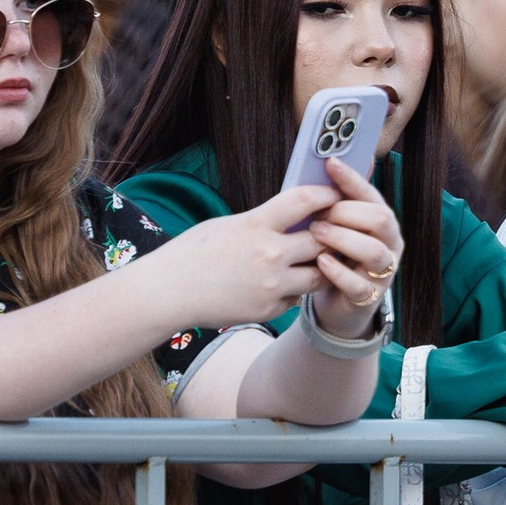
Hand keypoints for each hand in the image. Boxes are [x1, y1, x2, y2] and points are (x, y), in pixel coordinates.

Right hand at [165, 188, 340, 331]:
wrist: (169, 292)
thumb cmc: (193, 253)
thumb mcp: (228, 226)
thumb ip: (262, 222)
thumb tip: (293, 216)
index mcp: (255, 225)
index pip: (304, 201)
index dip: (326, 196)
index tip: (334, 195)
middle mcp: (269, 255)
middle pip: (323, 241)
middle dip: (332, 236)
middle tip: (336, 232)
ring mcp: (272, 286)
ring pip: (320, 275)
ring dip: (320, 267)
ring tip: (314, 261)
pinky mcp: (270, 309)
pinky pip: (297, 298)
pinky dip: (295, 291)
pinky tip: (283, 284)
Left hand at [302, 157, 404, 336]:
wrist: (337, 304)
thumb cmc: (334, 257)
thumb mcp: (336, 227)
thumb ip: (335, 201)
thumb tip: (331, 159)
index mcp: (383, 224)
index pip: (373, 196)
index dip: (352, 179)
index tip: (330, 163)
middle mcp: (389, 245)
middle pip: (381, 220)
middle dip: (347, 213)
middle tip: (318, 215)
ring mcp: (382, 273)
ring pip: (374, 252)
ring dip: (343, 239)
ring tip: (317, 234)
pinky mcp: (369, 298)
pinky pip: (359, 284)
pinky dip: (338, 272)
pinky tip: (320, 262)